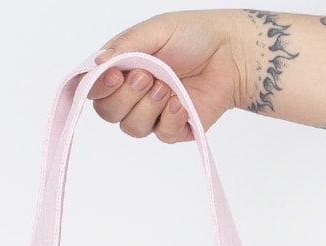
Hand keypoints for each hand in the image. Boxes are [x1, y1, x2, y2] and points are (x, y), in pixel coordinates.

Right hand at [85, 9, 248, 142]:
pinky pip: (161, 134)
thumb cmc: (194, 36)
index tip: (114, 75)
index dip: (98, 87)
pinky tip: (181, 101)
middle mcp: (133, 94)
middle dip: (126, 96)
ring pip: (132, 128)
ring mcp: (153, 114)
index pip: (94, 89)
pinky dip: (170, 117)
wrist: (231, 53)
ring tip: (169, 87)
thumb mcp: (155, 30)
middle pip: (108, 113)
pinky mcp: (174, 129)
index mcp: (123, 68)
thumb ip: (124, 47)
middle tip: (148, 77)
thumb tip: (97, 65)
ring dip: (148, 107)